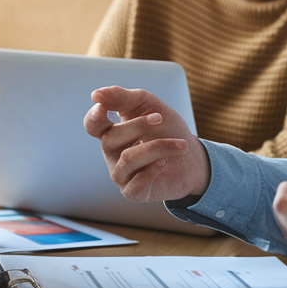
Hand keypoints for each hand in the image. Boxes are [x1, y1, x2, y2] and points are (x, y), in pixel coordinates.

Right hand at [83, 86, 209, 202]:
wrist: (193, 158)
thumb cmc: (167, 129)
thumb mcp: (148, 106)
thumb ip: (122, 98)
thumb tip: (96, 95)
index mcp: (111, 131)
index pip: (92, 125)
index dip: (94, 117)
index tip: (103, 107)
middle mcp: (111, 153)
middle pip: (110, 139)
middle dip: (138, 125)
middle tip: (161, 118)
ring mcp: (120, 173)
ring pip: (128, 159)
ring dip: (157, 147)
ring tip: (181, 144)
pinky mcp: (133, 192)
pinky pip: (137, 183)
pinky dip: (155, 169)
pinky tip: (166, 162)